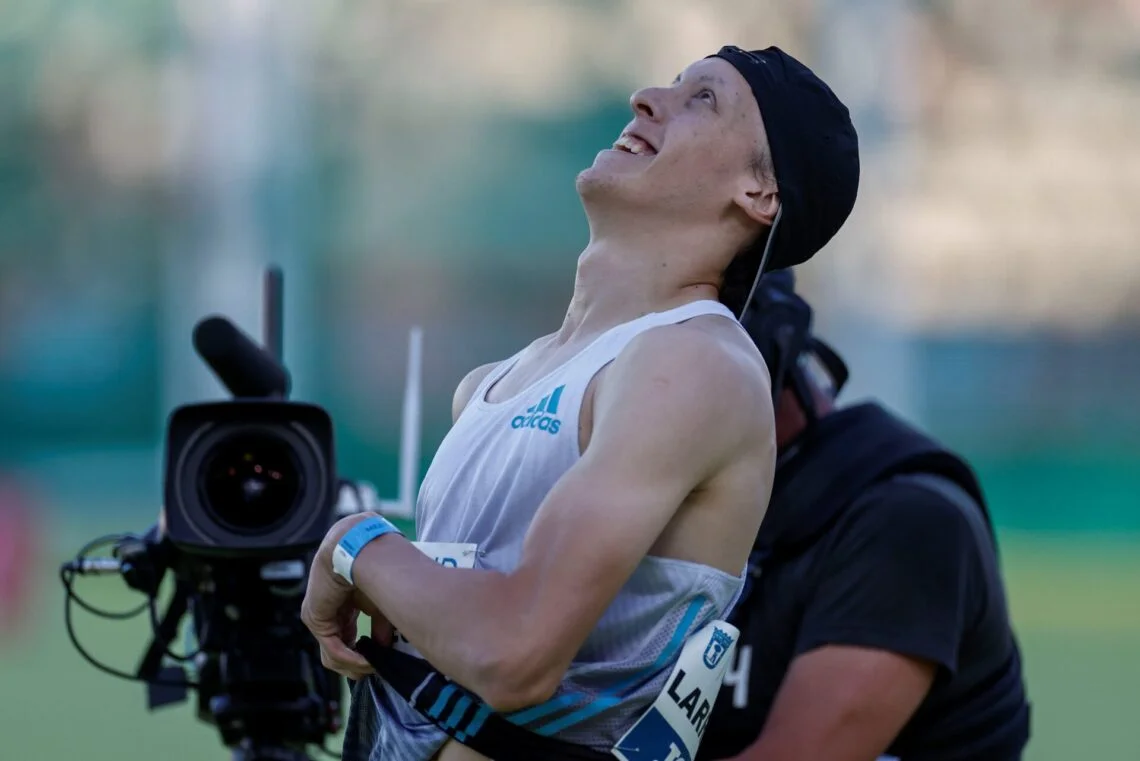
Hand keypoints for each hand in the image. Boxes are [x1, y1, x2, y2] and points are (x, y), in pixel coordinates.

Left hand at [301, 515, 379, 679]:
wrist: (361, 549)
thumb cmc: (376, 567)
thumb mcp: (382, 603)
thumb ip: (381, 626)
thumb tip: (385, 647)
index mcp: (343, 605)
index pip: (346, 637)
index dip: (362, 652)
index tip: (379, 660)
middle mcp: (328, 612)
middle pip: (337, 650)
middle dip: (356, 664)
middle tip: (374, 670)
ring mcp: (320, 617)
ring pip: (333, 655)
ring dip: (354, 666)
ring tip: (373, 668)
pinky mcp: (317, 620)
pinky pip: (333, 649)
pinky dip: (352, 659)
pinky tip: (367, 662)